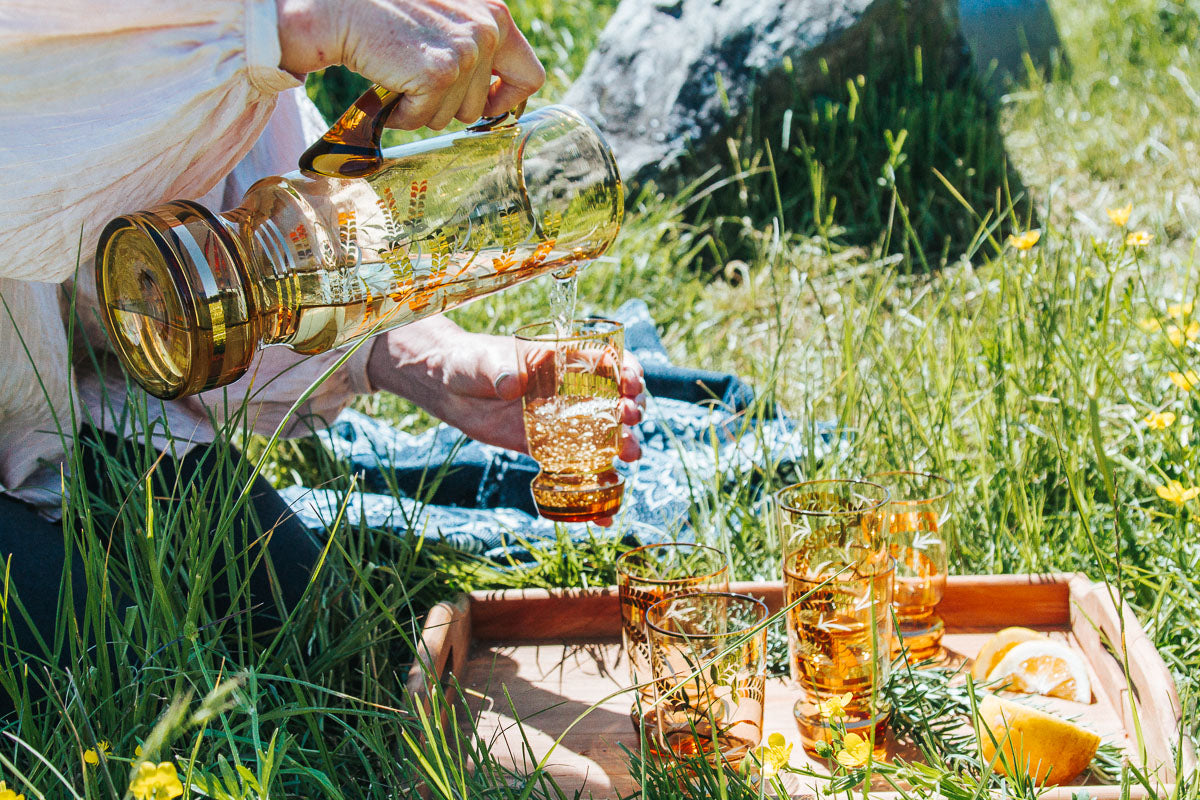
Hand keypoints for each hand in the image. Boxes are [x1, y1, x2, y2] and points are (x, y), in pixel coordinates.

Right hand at [277, 0, 544, 129]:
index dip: (507, 101)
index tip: (485, 105)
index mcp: (497, 15)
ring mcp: (465, 53)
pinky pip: (424, 118)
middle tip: (418, 75)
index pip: (531, 77)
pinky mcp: (438, 74)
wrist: (343, 8)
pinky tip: (390, 80)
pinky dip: (402, 111)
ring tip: (402, 72)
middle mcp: (488, 30)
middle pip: (481, 106)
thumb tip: (502, 97)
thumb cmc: (391, 16)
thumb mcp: (450, 19)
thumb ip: (480, 44)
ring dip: (423, 106)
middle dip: (448, 103)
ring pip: (453, 116)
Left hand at [367, 317, 644, 523]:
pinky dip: (592, 491)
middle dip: (631, 409)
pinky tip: (605, 514)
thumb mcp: (482, 361)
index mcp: (565, 361)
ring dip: (623, 446)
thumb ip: (498, 369)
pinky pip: (574, 470)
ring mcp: (562, 423)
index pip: (609, 362)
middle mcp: (572, 393)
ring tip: (630, 455)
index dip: (627, 370)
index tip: (631, 382)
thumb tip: (514, 384)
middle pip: (615, 401)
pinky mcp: (546, 450)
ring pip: (603, 437)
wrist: (449, 390)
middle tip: (629, 417)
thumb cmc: (469, 363)